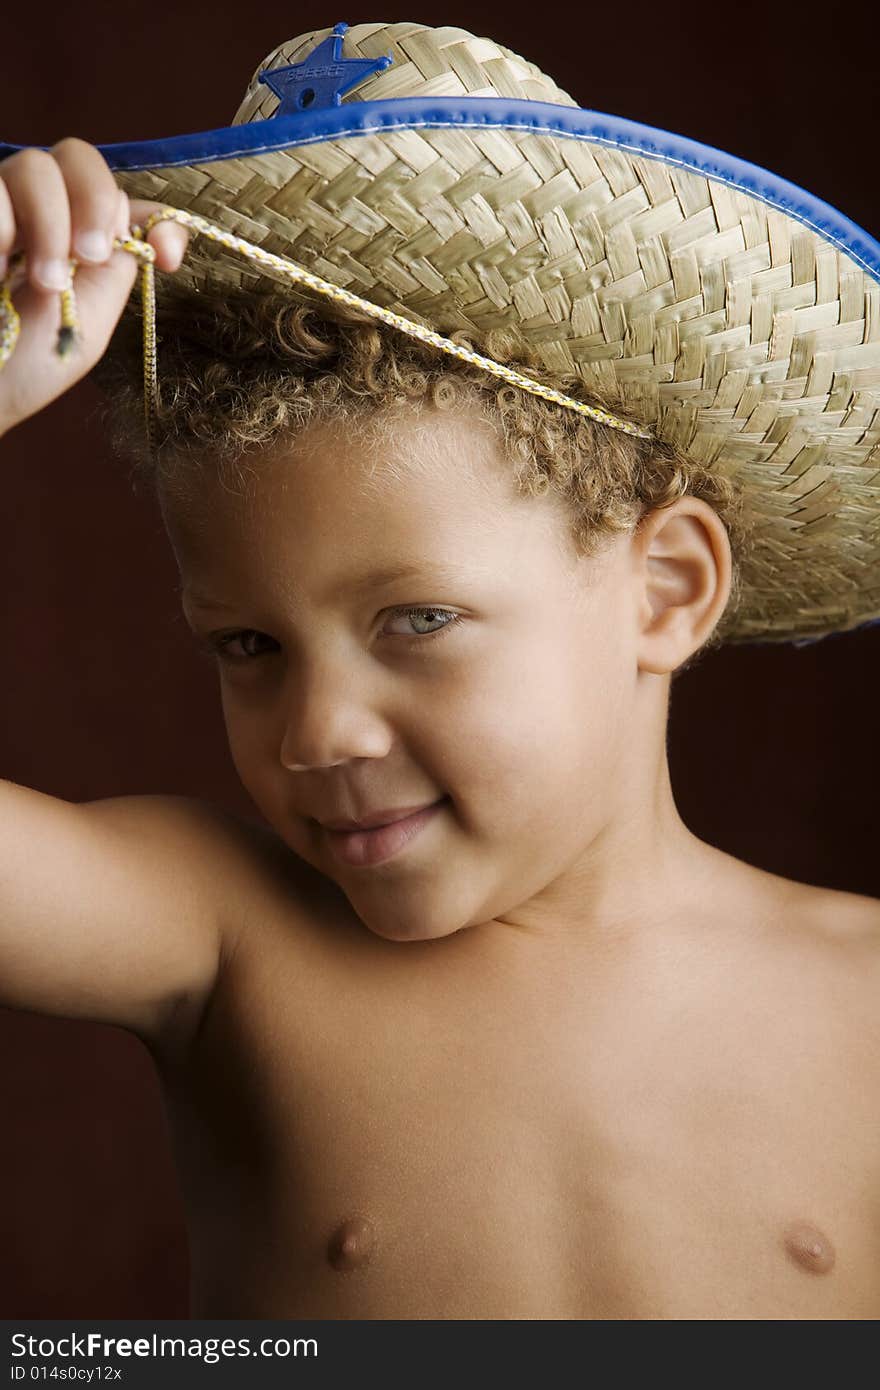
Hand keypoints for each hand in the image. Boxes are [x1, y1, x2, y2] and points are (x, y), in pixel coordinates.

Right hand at [0, 136, 189, 436]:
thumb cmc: (27, 363)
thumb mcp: (88, 320)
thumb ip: (113, 266)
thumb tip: (130, 214)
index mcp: (79, 237)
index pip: (125, 200)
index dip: (159, 218)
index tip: (169, 259)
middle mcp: (40, 211)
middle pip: (77, 157)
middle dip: (93, 202)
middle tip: (89, 256)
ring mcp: (1, 208)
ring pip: (34, 167)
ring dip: (50, 226)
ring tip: (44, 284)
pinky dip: (2, 230)